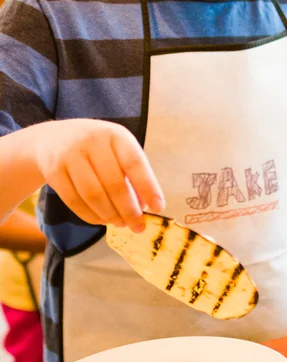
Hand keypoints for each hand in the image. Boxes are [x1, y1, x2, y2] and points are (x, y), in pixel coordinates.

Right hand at [34, 119, 164, 231]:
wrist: (52, 138)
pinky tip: (101, 221)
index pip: (134, 163)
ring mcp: (70, 155)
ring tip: (121, 224)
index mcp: (115, 134)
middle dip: (129, 210)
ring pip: (93, 194)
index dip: (148, 187)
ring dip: (110, 214)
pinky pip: (74, 200)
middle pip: (114, 183)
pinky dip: (90, 216)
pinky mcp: (54, 171)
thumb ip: (132, 174)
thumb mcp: (116, 150)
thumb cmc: (96, 148)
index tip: (158, 208)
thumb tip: (144, 206)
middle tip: (138, 226)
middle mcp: (92, 141)